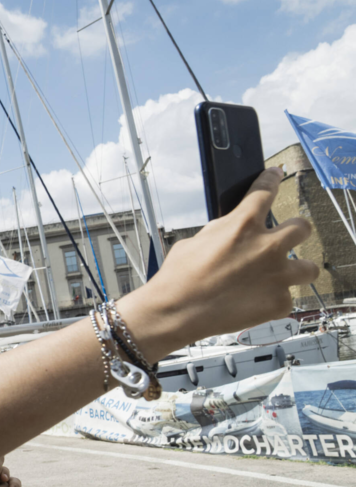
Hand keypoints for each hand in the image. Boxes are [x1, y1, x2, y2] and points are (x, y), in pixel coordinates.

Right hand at [121, 167, 317, 355]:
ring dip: (295, 269)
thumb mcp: (196, 241)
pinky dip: (273, 300)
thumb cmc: (178, 276)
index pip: (265, 191)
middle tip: (282, 239)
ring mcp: (277, 276)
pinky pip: (286, 298)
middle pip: (303, 227)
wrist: (176, 312)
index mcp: (242, 225)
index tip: (276, 174)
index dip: (272, 179)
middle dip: (294, 231)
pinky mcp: (279, 303)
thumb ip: (224, 232)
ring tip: (279, 275)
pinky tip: (255, 302)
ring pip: (309, 268)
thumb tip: (235, 231)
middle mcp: (267, 247)